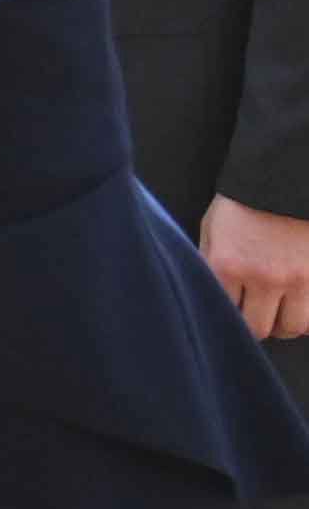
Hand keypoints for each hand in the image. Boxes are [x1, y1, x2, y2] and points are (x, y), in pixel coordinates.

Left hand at [206, 196, 308, 342]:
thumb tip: (211, 296)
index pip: (225, 314)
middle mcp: (263, 277)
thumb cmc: (244, 203)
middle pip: (259, 329)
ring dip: (285, 323)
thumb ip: (210, 264)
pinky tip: (299, 302)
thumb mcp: (212, 229)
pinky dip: (308, 314)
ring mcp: (298, 278)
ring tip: (280, 308)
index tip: (231, 312)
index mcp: (228, 264)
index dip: (228, 315)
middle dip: (256, 324)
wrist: (284, 180)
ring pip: (293, 328)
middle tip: (256, 312)